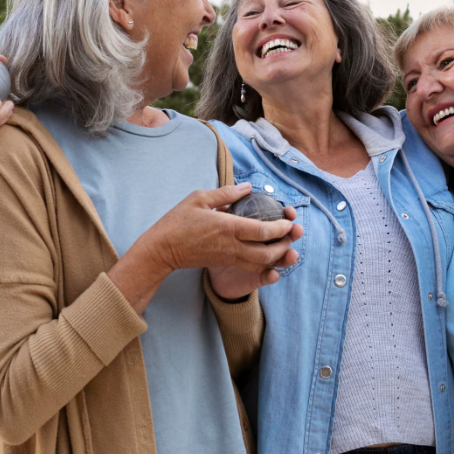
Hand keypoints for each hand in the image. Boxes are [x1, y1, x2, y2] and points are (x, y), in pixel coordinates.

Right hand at [111, 183, 300, 312]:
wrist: (161, 249)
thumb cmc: (177, 221)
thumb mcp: (199, 198)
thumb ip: (225, 193)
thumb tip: (247, 187)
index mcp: (227, 227)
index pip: (263, 231)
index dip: (281, 228)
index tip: (290, 221)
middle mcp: (231, 246)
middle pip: (267, 253)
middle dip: (284, 245)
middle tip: (292, 235)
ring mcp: (228, 257)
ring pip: (260, 263)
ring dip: (276, 256)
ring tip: (284, 244)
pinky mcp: (224, 262)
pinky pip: (249, 266)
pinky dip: (263, 261)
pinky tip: (268, 252)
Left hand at [208, 206, 304, 300]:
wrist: (201, 264)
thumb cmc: (210, 236)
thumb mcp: (216, 218)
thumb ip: (225, 204)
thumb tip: (242, 190)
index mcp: (257, 230)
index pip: (277, 221)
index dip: (287, 216)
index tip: (290, 212)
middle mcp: (263, 245)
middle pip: (285, 239)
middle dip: (294, 234)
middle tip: (297, 229)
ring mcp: (260, 262)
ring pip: (280, 260)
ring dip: (288, 257)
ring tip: (292, 254)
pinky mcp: (253, 278)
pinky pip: (265, 277)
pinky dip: (271, 276)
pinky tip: (273, 274)